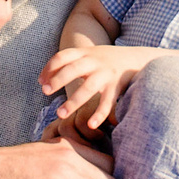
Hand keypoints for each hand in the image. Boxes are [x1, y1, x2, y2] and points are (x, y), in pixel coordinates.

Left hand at [36, 43, 154, 134]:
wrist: (137, 58)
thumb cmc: (105, 60)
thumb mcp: (88, 55)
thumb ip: (68, 64)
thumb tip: (43, 80)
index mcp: (85, 53)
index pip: (62, 56)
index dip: (49, 68)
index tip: (41, 82)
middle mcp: (95, 61)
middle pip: (73, 69)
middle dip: (58, 79)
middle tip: (46, 92)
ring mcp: (106, 74)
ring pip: (89, 87)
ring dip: (74, 101)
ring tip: (61, 114)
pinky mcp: (117, 86)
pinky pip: (107, 102)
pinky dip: (99, 114)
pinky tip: (90, 125)